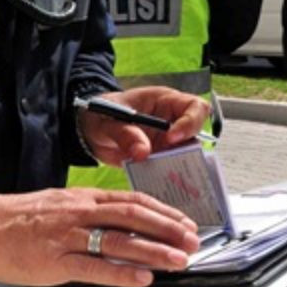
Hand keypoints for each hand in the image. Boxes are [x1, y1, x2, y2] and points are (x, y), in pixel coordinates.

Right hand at [0, 187, 200, 286]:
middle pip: (133, 216)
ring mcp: (67, 236)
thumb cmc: (17, 218)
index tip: (184, 223)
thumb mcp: (59, 206)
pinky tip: (142, 277)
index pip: (132, 201)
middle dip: (167, 229)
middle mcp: (79, 212)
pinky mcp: (54, 260)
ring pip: (119, 240)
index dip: (163, 212)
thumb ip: (89, 213)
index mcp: (82, 198)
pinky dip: (121, 272)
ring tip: (178, 260)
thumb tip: (121, 225)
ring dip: (154, 251)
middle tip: (192, 241)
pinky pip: (93, 266)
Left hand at [78, 87, 209, 167]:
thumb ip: (124, 133)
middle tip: (170, 160)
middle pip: (197, 133)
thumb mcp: (107, 121)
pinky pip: (171, 169)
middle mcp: (172, 121)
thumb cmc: (101, 114)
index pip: (194, 107)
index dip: (190, 121)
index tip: (172, 137)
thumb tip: (142, 152)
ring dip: (178, 167)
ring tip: (165, 177)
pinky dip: (167, 178)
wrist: (90, 131)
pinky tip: (158, 185)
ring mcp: (167, 142)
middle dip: (189, 149)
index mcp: (164, 101)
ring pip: (187, 155)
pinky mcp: (160, 159)